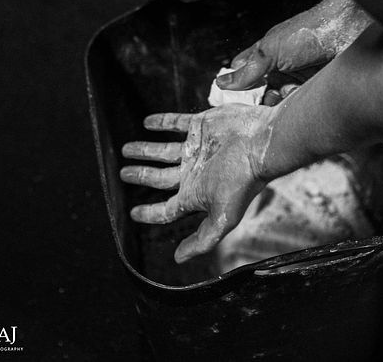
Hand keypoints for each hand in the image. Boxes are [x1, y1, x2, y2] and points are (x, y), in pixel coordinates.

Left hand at [120, 104, 276, 262]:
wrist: (260, 143)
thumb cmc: (243, 181)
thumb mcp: (222, 219)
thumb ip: (201, 240)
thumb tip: (178, 259)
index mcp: (196, 194)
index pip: (166, 209)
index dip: (148, 212)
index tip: (132, 213)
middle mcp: (194, 172)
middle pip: (160, 178)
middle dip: (141, 176)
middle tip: (122, 173)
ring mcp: (196, 148)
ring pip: (163, 150)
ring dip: (145, 150)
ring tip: (126, 149)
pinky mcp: (201, 125)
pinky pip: (175, 123)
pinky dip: (160, 123)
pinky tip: (147, 122)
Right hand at [218, 0, 371, 91]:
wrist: (348, 29)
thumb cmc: (308, 32)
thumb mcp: (271, 51)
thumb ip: (247, 71)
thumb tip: (221, 83)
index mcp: (265, 55)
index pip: (243, 75)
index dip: (238, 89)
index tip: (237, 102)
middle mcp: (280, 67)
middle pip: (262, 93)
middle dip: (263, 100)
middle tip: (267, 99)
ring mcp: (298, 78)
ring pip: (281, 101)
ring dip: (283, 101)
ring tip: (289, 91)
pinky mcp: (315, 88)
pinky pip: (301, 104)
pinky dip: (299, 103)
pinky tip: (303, 95)